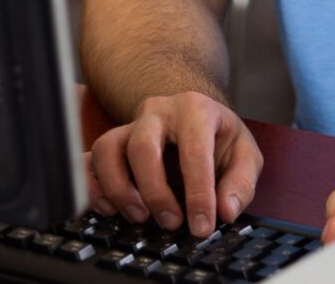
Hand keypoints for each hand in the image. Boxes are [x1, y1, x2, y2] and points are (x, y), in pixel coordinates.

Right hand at [87, 91, 262, 236]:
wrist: (194, 115)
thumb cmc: (219, 136)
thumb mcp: (244, 153)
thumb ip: (240, 182)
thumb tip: (226, 211)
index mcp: (195, 109)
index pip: (194, 151)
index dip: (198, 193)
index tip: (202, 226)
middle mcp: (158, 111)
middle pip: (142, 146)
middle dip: (154, 191)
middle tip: (170, 223)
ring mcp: (130, 124)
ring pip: (108, 149)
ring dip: (118, 188)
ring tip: (139, 217)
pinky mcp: (112, 141)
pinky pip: (90, 159)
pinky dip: (93, 186)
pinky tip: (110, 209)